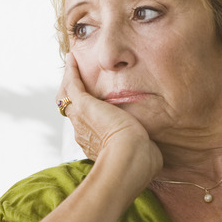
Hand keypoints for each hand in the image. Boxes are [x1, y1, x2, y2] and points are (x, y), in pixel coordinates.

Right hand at [57, 53, 162, 178]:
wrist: (129, 159)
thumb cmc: (140, 164)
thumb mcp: (143, 154)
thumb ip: (145, 149)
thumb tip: (154, 149)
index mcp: (96, 146)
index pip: (88, 128)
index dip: (89, 118)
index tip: (94, 110)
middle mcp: (82, 133)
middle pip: (73, 112)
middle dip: (73, 98)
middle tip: (74, 83)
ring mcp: (80, 119)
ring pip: (67, 97)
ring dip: (69, 81)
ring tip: (70, 65)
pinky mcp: (84, 105)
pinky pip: (72, 84)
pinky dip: (71, 71)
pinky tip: (72, 58)